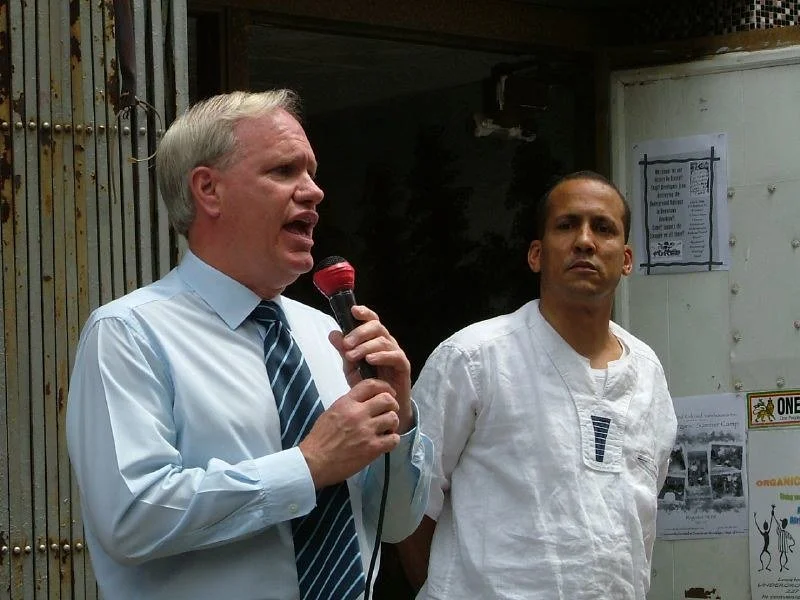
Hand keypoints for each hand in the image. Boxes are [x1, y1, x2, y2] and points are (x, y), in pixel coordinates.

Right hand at [299, 378, 400, 488]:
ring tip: (386, 429)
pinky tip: (385, 442)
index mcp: (346, 403)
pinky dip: (392, 440)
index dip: (384, 387)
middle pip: (387, 399)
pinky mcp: (372, 448)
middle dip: (392, 405)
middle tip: (389, 412)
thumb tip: (365, 403)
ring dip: (392, 424)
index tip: (389, 393)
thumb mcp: (331, 413)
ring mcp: (366, 431)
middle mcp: (358, 413)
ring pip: (393, 418)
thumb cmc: (319, 439)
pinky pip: (394, 439)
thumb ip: (348, 405)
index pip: (371, 385)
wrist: (314, 462)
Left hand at [328, 305, 412, 433]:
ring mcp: (396, 353)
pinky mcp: (403, 366)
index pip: (372, 320)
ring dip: (365, 346)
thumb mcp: (351, 368)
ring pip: (383, 340)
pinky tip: (369, 359)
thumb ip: (344, 351)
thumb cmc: (368, 385)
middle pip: (377, 327)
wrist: (382, 408)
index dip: (364, 313)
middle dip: (360, 333)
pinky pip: (394, 356)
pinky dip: (381, 355)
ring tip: (352, 355)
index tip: (353, 311)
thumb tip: (333, 333)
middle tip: (346, 344)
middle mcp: (387, 342)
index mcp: (374, 339)